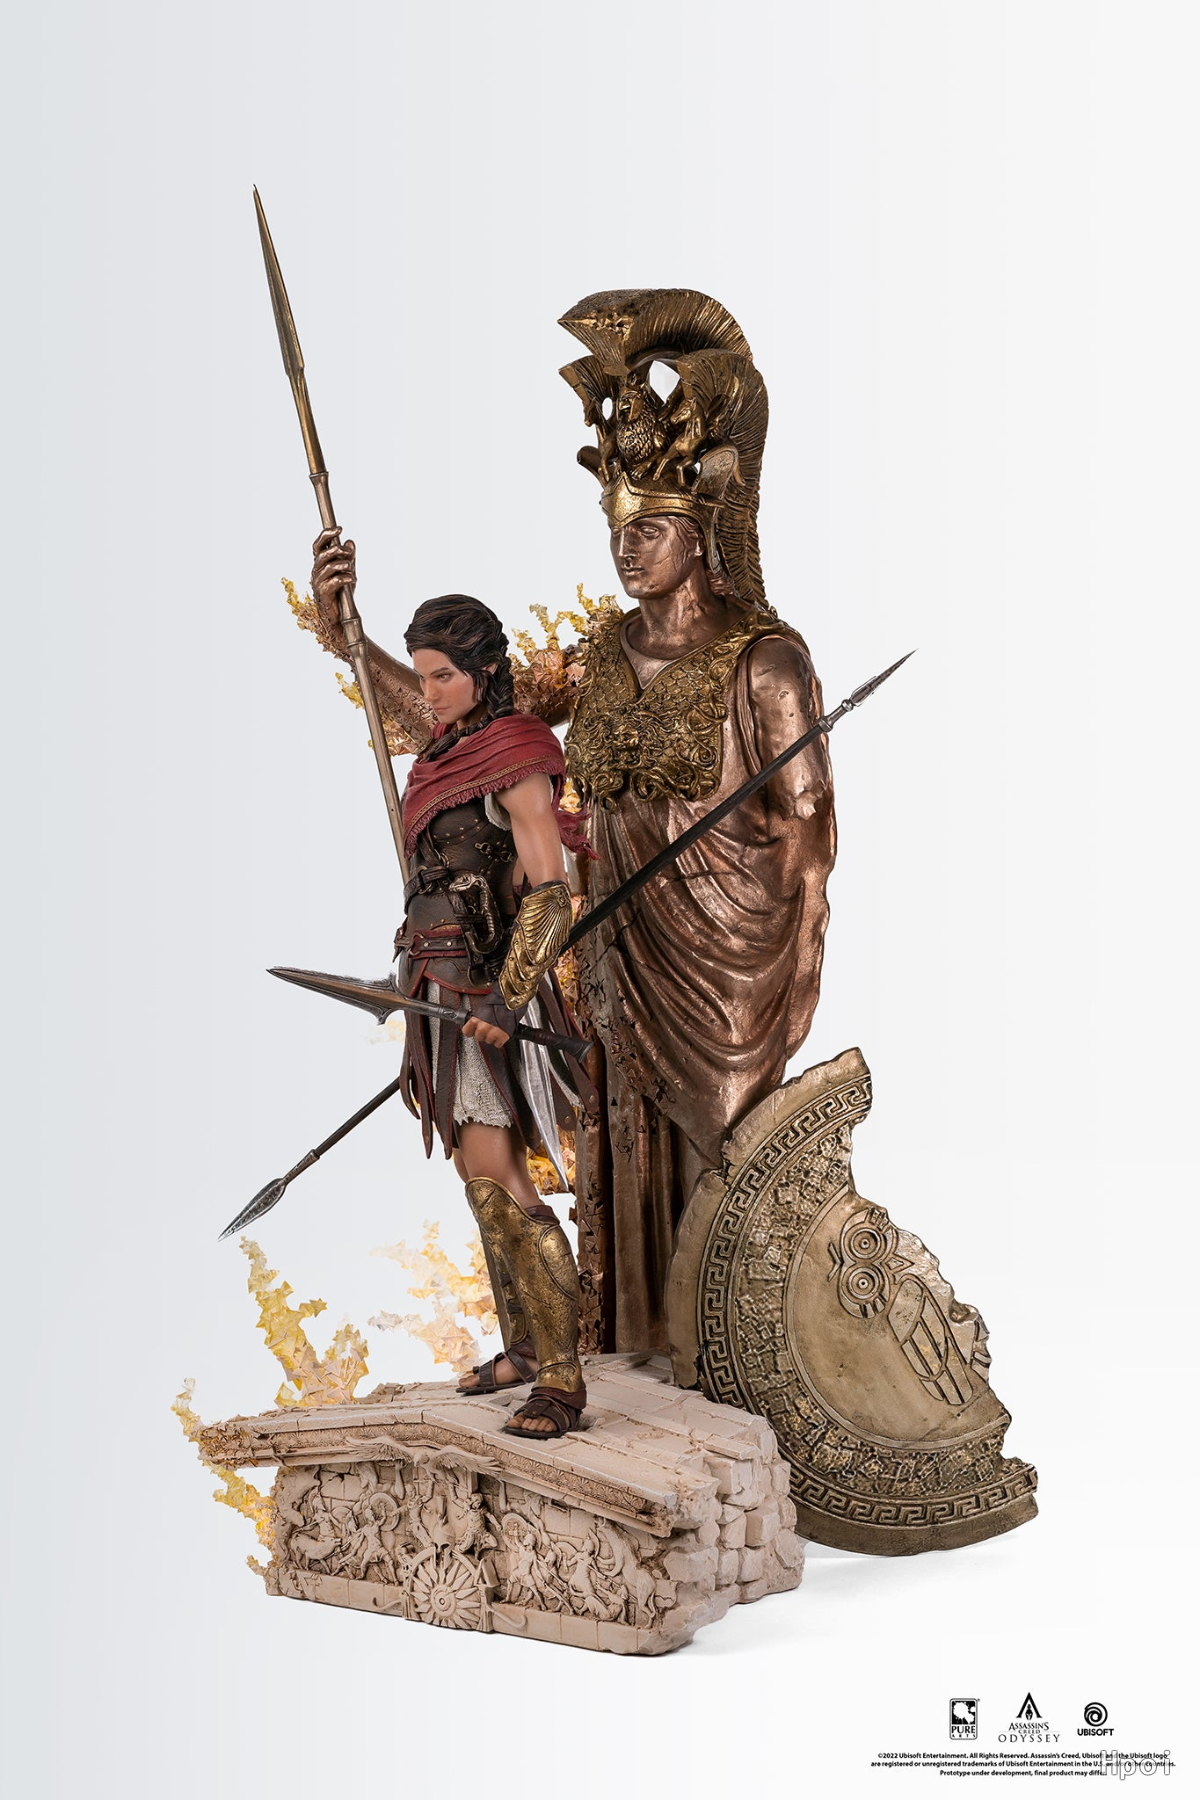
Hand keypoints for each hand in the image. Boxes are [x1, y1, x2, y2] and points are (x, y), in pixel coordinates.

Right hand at [310, 528, 356, 649]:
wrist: (339, 617)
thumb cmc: (341, 594)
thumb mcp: (348, 572)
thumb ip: (349, 558)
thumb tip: (350, 542)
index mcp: (320, 564)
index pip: (319, 545)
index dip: (327, 535)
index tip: (339, 528)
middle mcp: (316, 572)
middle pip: (321, 555)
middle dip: (335, 550)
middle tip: (348, 552)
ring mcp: (318, 583)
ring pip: (327, 568)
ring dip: (341, 565)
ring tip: (351, 567)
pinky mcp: (323, 594)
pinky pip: (333, 582)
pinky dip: (344, 579)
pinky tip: (352, 580)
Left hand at [461, 987, 517, 1048]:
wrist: (511, 1002)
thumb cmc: (497, 1002)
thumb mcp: (481, 1008)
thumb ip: (477, 1018)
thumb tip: (474, 1022)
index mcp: (476, 1020)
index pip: (467, 1032)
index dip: (470, 1031)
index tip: (472, 1030)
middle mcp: (483, 1028)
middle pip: (478, 1037)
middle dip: (482, 1033)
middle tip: (487, 1027)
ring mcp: (493, 1033)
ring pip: (488, 1041)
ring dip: (491, 1037)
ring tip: (495, 1029)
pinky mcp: (503, 1037)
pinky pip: (498, 1044)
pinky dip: (499, 1040)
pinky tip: (500, 1033)